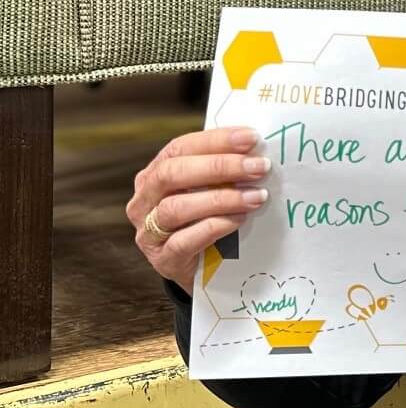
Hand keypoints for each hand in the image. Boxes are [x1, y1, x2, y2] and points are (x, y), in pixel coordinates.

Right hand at [125, 127, 270, 293]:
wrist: (201, 269)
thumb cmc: (208, 218)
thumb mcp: (211, 189)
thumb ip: (223, 170)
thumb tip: (257, 148)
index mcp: (154, 174)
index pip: (180, 148)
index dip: (215, 140)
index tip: (251, 138)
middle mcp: (144, 200)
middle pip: (172, 174)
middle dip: (219, 167)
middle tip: (258, 167)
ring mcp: (149, 232)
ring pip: (175, 208)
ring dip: (221, 199)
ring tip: (256, 196)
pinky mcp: (163, 259)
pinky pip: (184, 241)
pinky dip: (214, 227)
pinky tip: (239, 220)